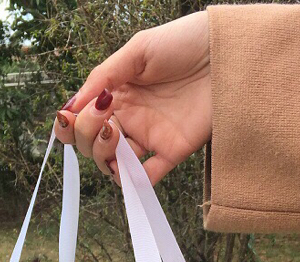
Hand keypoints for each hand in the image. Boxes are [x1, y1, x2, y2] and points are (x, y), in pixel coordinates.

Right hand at [54, 11, 210, 185]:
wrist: (228, 51)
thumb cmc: (185, 41)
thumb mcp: (138, 50)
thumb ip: (103, 76)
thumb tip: (71, 106)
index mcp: (117, 93)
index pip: (83, 119)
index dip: (72, 124)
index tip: (74, 116)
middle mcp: (130, 117)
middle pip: (94, 144)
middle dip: (87, 136)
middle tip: (102, 118)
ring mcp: (151, 135)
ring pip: (115, 163)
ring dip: (106, 157)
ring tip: (114, 136)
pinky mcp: (173, 150)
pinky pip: (149, 176)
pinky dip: (135, 182)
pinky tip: (128, 174)